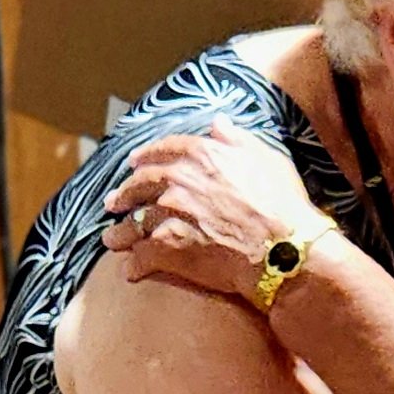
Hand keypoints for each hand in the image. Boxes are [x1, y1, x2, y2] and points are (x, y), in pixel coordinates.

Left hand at [102, 121, 320, 295]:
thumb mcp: (267, 158)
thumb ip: (236, 139)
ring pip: (135, 222)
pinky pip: (142, 256)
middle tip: (113, 202)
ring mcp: (169, 214)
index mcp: (200, 155)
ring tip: (111, 239)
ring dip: (121, 232)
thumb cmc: (282, 204)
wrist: (282, 249)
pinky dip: (135, 264)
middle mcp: (178, 180)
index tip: (133, 162)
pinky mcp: (168, 248)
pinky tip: (131, 271)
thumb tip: (218, 122)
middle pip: (140, 184)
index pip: (162, 150)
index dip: (145, 156)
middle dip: (124, 193)